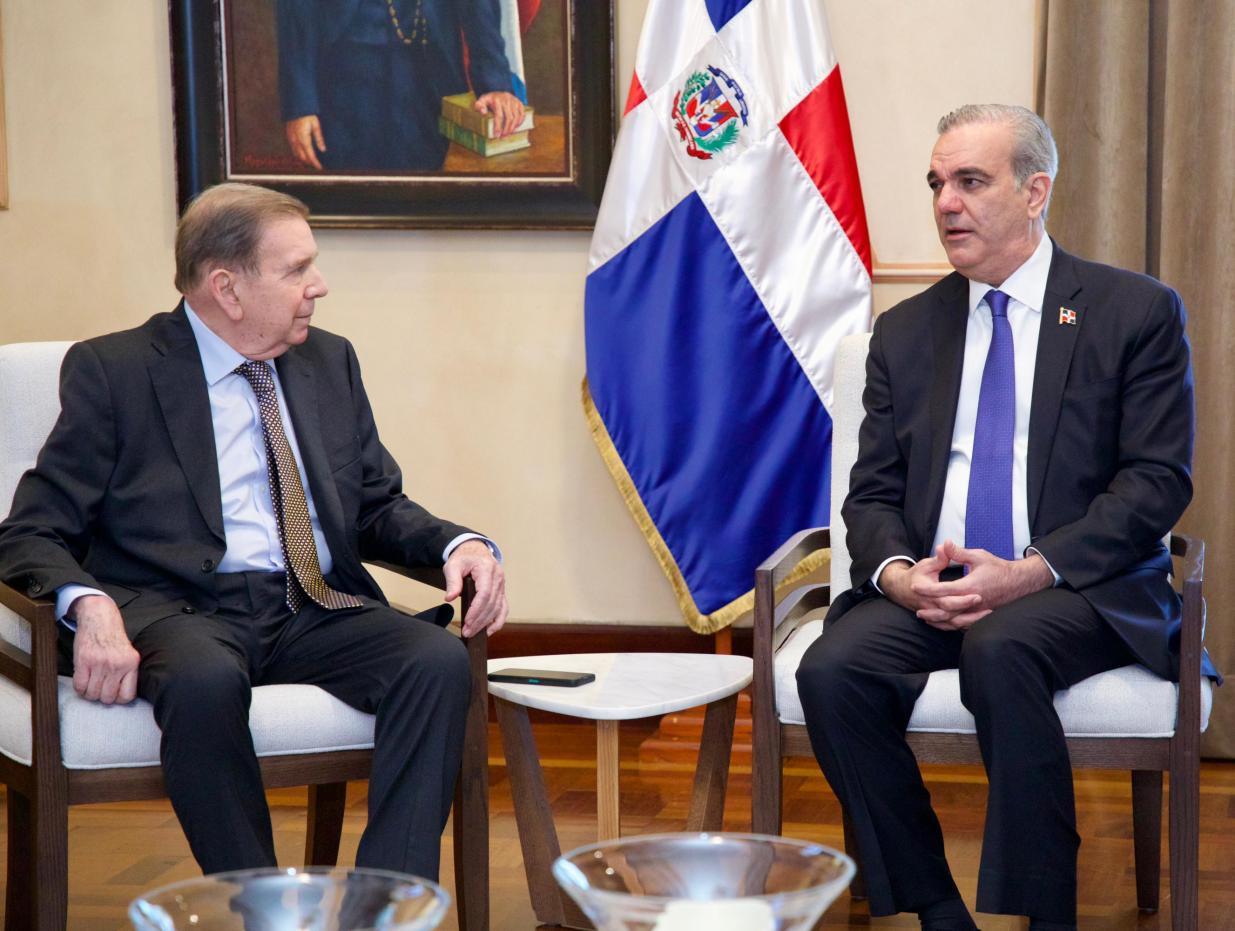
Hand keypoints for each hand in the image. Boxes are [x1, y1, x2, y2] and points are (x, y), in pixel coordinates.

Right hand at [69, 594, 138, 703]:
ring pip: (92, 694)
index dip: (118, 698)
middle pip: (107, 698)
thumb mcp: (128, 654)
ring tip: (91, 683)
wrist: (99, 618)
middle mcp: (117, 664)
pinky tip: (83, 680)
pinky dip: (79, 688)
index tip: (114, 693)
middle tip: (100, 687)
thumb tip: (122, 697)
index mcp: (131, 664)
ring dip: (90, 693)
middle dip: (102, 696)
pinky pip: (79, 686)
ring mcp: (100, 663)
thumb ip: (128, 673)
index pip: (127, 696)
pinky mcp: (83, 661)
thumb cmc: (113, 638)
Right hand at [285, 115, 325, 168]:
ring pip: (296, 154)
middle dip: (310, 163)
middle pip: (302, 157)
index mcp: (303, 138)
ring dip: (304, 160)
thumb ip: (319, 138)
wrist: (296, 106)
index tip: (320, 168)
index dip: (315, 163)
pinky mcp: (289, 136)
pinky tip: (304, 154)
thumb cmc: (307, 114)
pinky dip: (298, 154)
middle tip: (317, 165)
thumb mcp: (316, 125)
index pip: (310, 155)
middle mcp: (296, 140)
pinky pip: (293, 149)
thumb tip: (323, 150)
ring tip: (311, 162)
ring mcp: (291, 139)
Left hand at [443, 540, 507, 637]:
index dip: (477, 610)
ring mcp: (501, 585)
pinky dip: (498, 620)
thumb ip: (452, 581)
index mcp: (487, 569)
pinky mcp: (501, 591)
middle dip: (480, 620)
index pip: (485, 594)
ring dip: (487, 623)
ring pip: (498, 608)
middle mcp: (498, 578)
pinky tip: (490, 630)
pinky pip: (503, 607)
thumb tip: (450, 598)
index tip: (468, 622)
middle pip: (491, 604)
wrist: (475, 550)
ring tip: (474, 633)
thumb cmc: (464, 557)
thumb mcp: (453, 565)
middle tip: (468, 632)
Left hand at [473, 92, 524, 136]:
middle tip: (503, 136)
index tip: (497, 135)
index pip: (499, 116)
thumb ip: (479, 106)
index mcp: (497, 100)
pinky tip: (516, 127)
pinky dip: (520, 122)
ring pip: (516, 117)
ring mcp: (514, 101)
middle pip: (509, 118)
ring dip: (513, 127)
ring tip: (509, 133)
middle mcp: (506, 99)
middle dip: (506, 129)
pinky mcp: (519, 103)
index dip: (498, 127)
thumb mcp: (481, 101)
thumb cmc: (489, 100)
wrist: (497, 92)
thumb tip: (483, 113)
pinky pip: (522, 114)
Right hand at [880, 548, 980, 627]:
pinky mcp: (936, 619)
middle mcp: (930, 606)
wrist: (902, 589)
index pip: (947, 599)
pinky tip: (976, 621)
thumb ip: (939, 558)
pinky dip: (963, 626)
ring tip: (987, 615)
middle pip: (952, 614)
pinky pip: (951, 627)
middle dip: (970, 612)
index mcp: (928, 592)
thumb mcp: (926, 564)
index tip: (978, 595)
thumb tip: (946, 545)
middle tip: (988, 607)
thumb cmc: (916, 575)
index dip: (963, 599)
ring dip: (970, 621)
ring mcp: (933, 614)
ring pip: (953, 624)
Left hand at [910, 540, 1054, 630]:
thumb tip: (944, 543)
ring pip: (955, 621)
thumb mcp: (978, 556)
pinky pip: (965, 625)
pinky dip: (952, 626)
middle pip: (947, 611)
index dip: (927, 589)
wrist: (1019, 581)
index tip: (914, 586)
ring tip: (927, 619)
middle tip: (917, 610)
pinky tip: (943, 624)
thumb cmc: (998, 567)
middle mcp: (973, 602)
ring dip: (940, 621)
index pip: (943, 590)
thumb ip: (959, 552)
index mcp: (970, 586)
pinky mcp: (982, 615)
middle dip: (931, 611)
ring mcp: (978, 611)